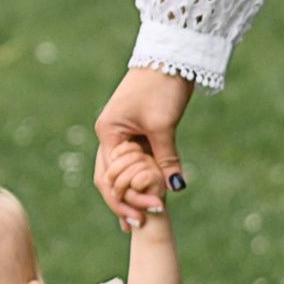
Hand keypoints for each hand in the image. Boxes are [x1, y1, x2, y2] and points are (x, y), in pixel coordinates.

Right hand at [95, 64, 196, 228]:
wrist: (170, 58)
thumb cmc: (162, 87)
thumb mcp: (163, 126)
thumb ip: (165, 159)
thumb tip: (174, 189)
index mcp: (108, 133)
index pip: (109, 176)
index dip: (124, 200)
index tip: (143, 216)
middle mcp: (110, 135)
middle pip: (110, 177)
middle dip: (123, 202)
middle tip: (136, 226)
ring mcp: (123, 134)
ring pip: (122, 171)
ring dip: (131, 193)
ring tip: (139, 218)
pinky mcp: (138, 131)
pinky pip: (136, 162)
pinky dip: (141, 179)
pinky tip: (150, 195)